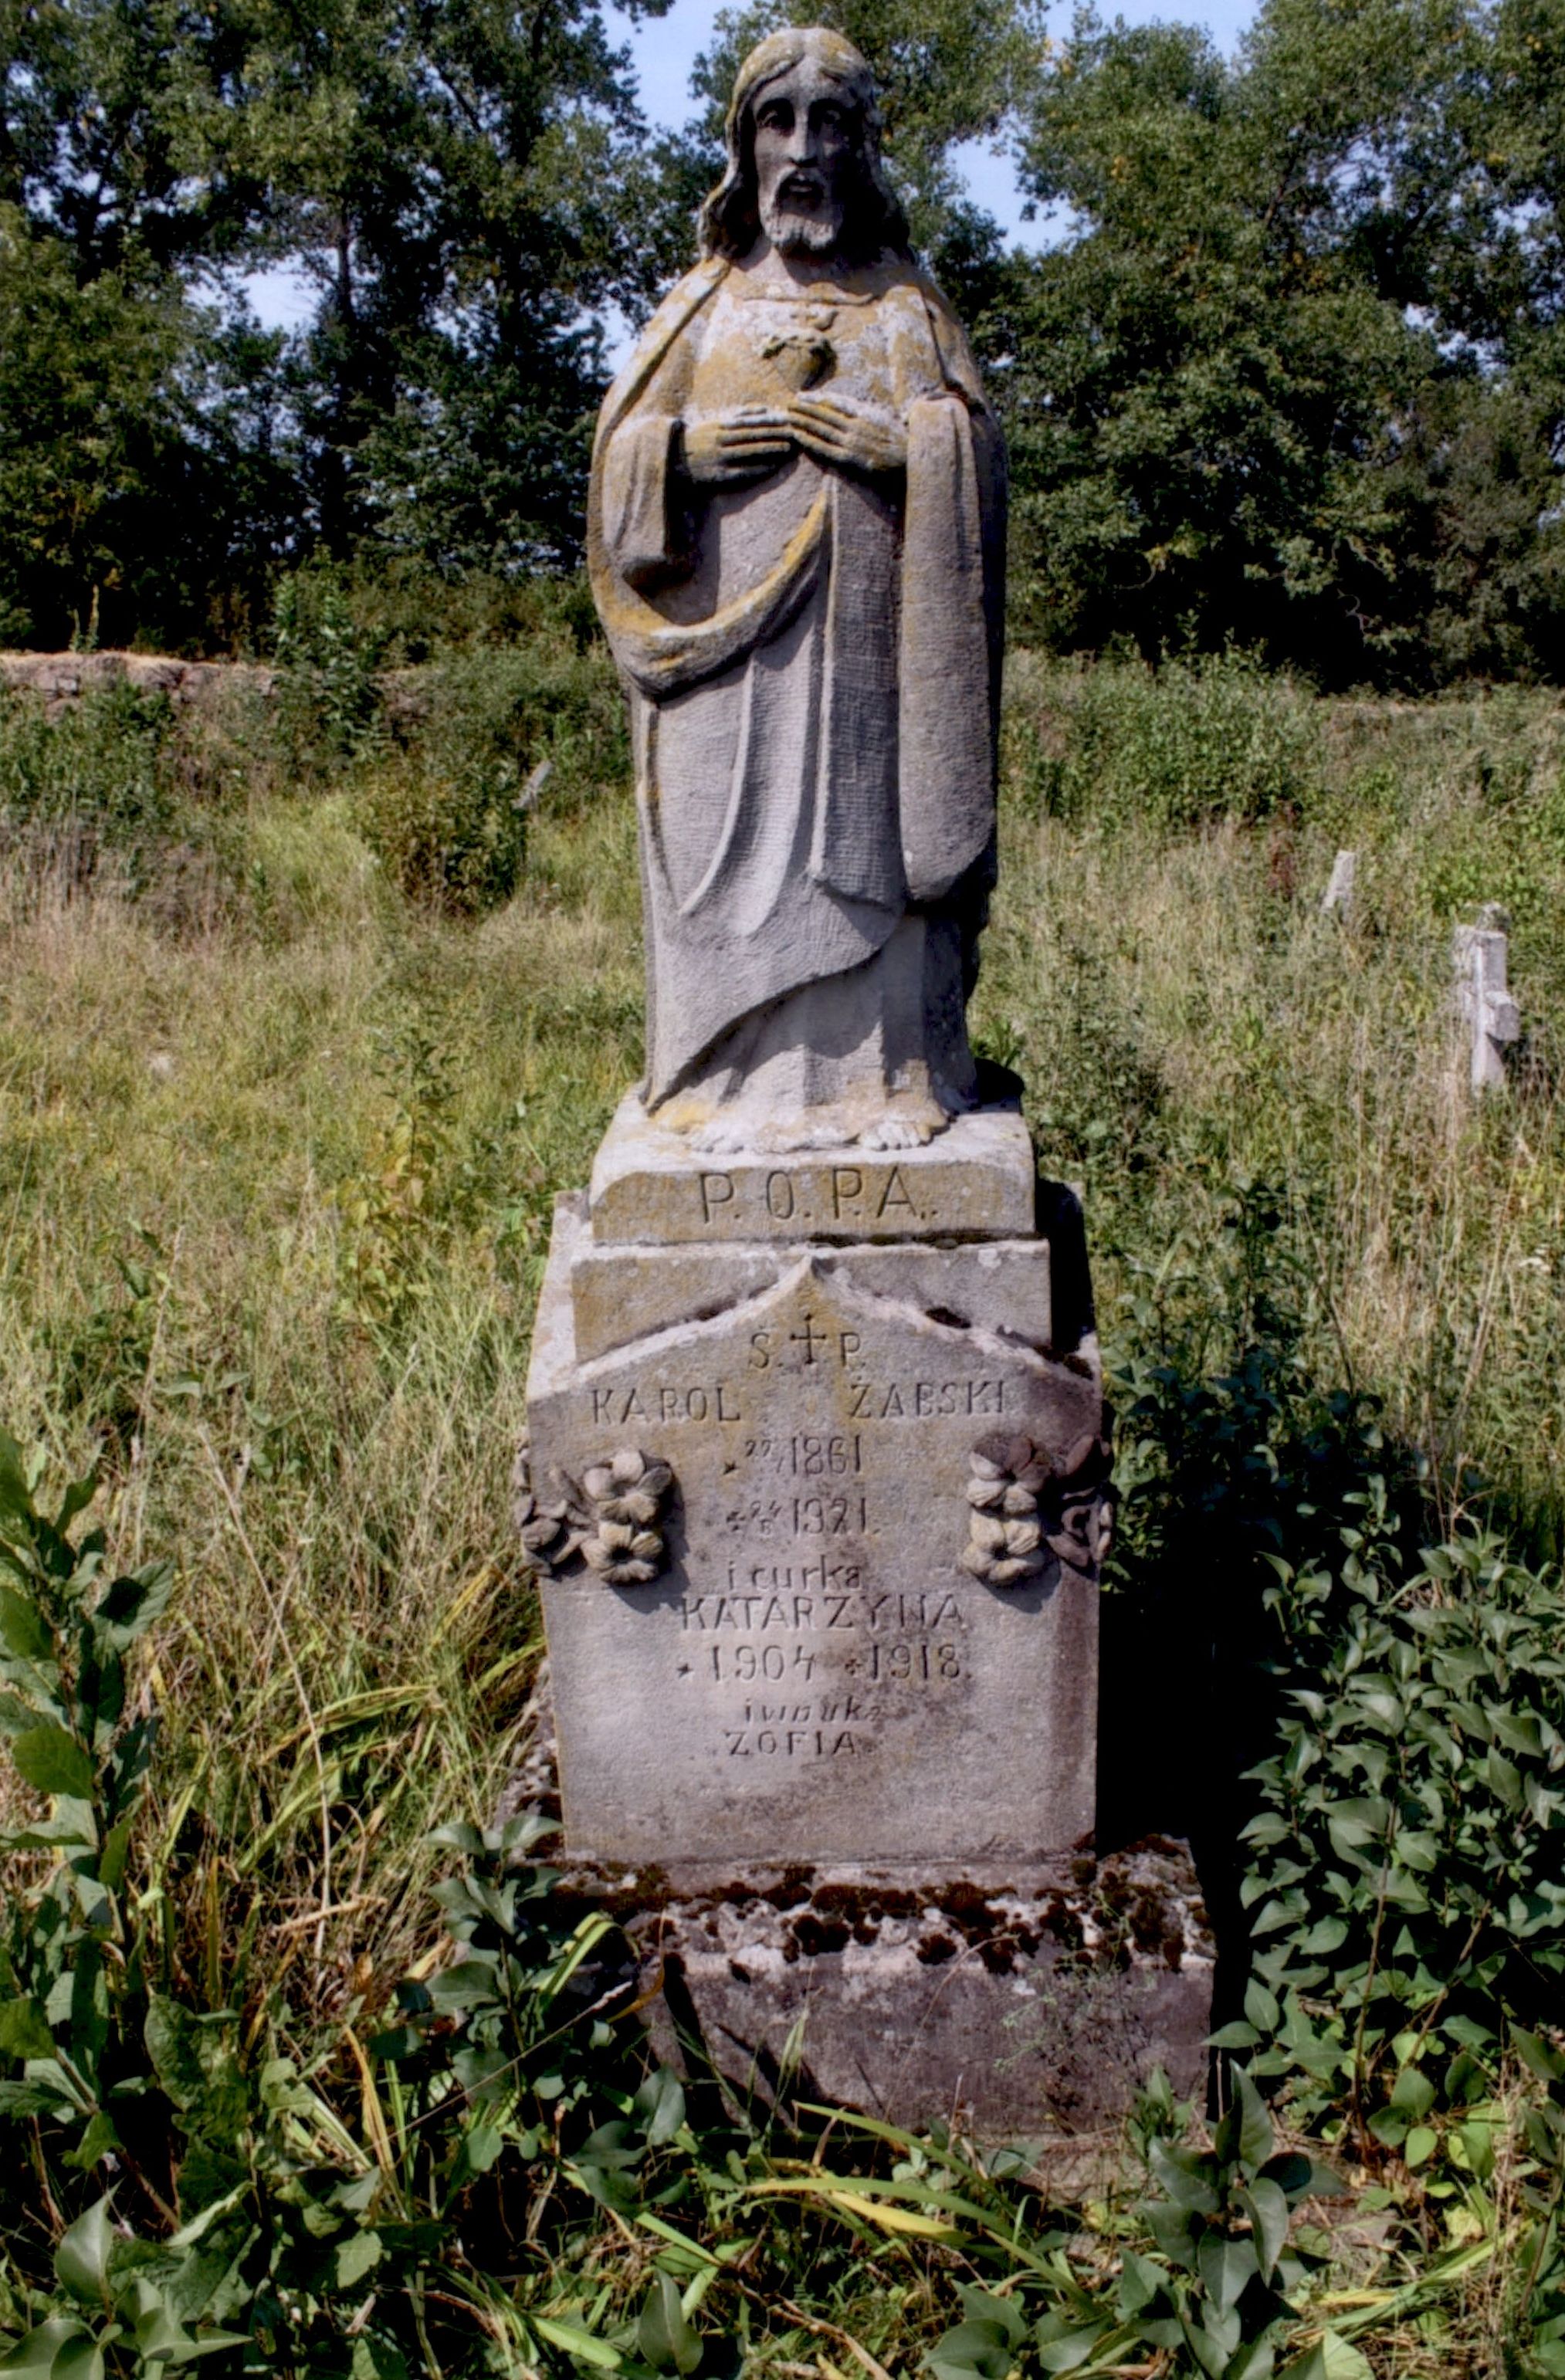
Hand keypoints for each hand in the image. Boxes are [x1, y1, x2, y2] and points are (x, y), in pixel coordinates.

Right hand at [680, 407, 795, 485]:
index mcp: (720, 426)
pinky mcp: (719, 476)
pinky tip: (773, 467)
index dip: (769, 421)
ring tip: (788, 449)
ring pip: (749, 452)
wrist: (673, 464)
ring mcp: (719, 458)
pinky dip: (759, 468)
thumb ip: (739, 415)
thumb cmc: (699, 442)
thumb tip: (764, 408)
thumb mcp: (715, 423)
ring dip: (770, 450)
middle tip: (794, 433)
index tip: (787, 420)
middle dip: (774, 434)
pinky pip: (742, 472)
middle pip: (752, 435)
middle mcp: (720, 440)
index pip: (750, 422)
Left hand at [786, 395, 906, 476]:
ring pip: (821, 428)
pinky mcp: (849, 458)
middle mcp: (856, 424)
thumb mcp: (886, 420)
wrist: (911, 462)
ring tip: (788, 415)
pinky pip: (824, 447)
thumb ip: (868, 414)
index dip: (817, 398)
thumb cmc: (901, 443)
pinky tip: (797, 434)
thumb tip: (853, 408)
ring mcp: (852, 441)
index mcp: (866, 413)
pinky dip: (809, 440)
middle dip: (805, 407)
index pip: (835, 402)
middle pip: (825, 413)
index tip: (803, 395)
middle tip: (788, 403)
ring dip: (803, 420)